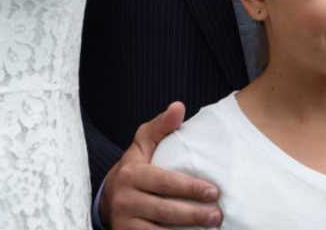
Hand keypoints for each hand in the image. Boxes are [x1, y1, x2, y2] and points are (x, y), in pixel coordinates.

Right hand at [100, 102, 221, 229]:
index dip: (189, 188)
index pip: (164, 182)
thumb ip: (161, 126)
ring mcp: (124, 222)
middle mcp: (124, 200)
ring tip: (210, 228)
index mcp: (131, 174)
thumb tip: (179, 107)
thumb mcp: (143, 143)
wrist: (108, 198)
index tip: (213, 191)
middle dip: (193, 214)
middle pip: (164, 210)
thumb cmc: (135, 167)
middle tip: (217, 215)